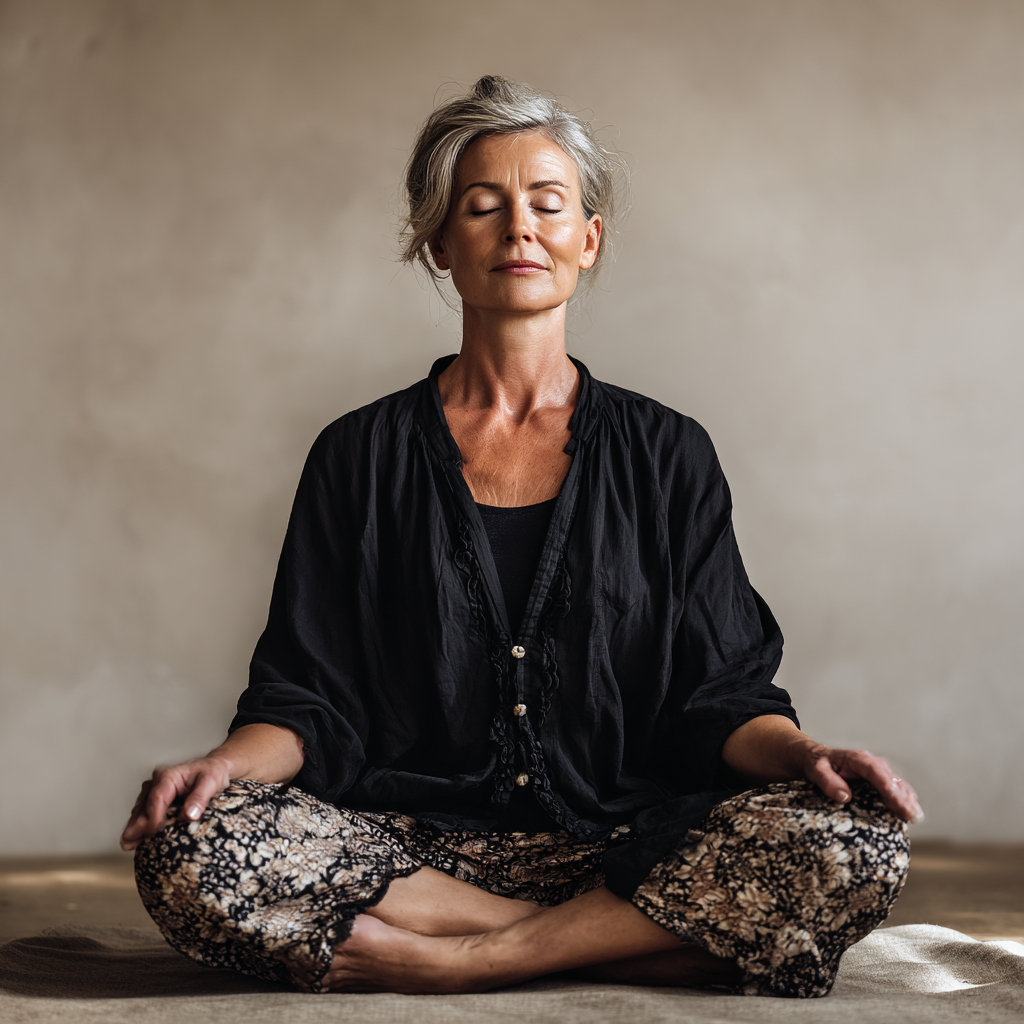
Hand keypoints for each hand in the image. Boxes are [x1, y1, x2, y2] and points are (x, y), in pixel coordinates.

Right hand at [120, 756, 231, 850]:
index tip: (150, 833)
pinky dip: (140, 823)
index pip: (157, 798)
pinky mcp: (156, 795)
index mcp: (170, 775)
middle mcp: (159, 780)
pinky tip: (137, 836)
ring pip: (141, 808)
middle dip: (136, 825)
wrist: (215, 766)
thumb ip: (200, 797)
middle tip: (128, 843)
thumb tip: (189, 815)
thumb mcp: (212, 781)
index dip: (152, 817)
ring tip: (129, 843)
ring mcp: (155, 787)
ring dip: (135, 826)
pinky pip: (145, 809)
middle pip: (144, 804)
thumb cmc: (213, 771)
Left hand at [793, 741, 923, 823]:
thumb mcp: (816, 769)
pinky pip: (897, 789)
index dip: (887, 786)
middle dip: (903, 798)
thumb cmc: (818, 764)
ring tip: (915, 817)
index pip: (876, 771)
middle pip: (892, 779)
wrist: (818, 759)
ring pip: (898, 785)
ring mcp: (879, 772)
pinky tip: (911, 813)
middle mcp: (872, 764)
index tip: (896, 801)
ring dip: (908, 800)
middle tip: (911, 816)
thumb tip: (844, 796)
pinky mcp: (880, 781)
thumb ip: (827, 781)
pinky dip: (906, 800)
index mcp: (857, 759)